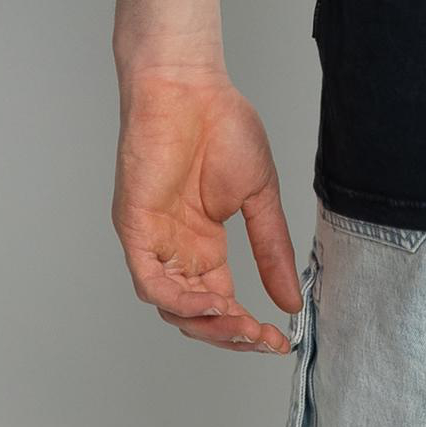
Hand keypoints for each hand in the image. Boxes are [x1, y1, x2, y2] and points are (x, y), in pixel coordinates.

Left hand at [111, 65, 301, 352]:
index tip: (279, 338)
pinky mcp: (134, 228)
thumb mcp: (259, 196)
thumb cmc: (222, 127)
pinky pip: (151, 279)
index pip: (221, 301)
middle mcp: (176, 250)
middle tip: (260, 339)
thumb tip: (291, 300)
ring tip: (241, 324)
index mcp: (204, 244)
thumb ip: (272, 249)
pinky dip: (179, 299)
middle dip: (229, 333)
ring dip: (207, 323)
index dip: (248, 326)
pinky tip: (212, 301)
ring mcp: (153, 241)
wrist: (190, 87)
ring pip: (171, 306)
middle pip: (195, 314)